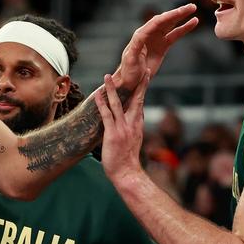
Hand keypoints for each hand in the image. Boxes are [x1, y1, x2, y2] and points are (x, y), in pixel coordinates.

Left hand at [95, 47, 149, 182]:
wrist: (127, 173)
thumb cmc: (127, 160)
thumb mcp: (134, 140)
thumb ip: (134, 128)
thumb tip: (135, 119)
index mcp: (137, 125)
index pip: (141, 103)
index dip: (144, 89)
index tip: (146, 76)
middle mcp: (132, 124)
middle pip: (136, 99)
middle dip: (139, 84)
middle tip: (143, 69)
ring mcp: (122, 128)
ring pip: (118, 104)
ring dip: (112, 89)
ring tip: (107, 76)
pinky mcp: (112, 133)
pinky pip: (106, 115)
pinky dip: (101, 103)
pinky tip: (97, 94)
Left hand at [112, 4, 197, 90]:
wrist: (131, 80)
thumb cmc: (128, 70)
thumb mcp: (131, 59)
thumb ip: (136, 48)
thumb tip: (140, 37)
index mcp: (140, 35)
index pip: (156, 22)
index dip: (169, 16)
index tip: (180, 11)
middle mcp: (149, 34)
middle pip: (165, 20)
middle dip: (177, 13)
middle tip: (191, 6)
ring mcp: (156, 39)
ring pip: (171, 24)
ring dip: (182, 16)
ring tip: (193, 9)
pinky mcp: (163, 45)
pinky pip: (175, 34)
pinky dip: (184, 28)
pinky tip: (194, 22)